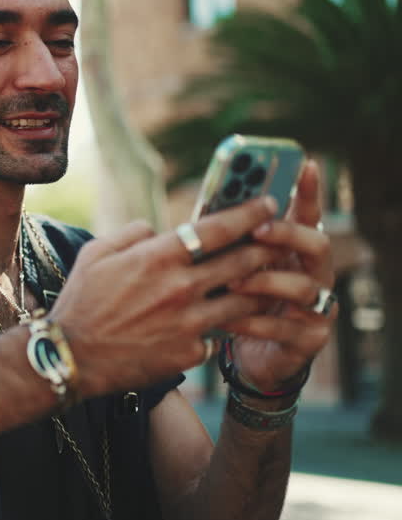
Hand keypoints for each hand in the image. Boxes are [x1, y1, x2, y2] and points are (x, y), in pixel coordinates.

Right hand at [50, 196, 284, 397]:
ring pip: (246, 302)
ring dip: (260, 290)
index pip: (219, 228)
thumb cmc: (80, 302)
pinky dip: (219, 329)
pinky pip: (217, 336)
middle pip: (245, 261)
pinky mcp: (190, 353)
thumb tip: (156, 228)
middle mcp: (180, 288)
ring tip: (267, 284)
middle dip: (268, 248)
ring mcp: (189, 323)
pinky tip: (217, 325)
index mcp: (158, 257)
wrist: (71, 358)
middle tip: (278, 242)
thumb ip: (131, 234)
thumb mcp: (95, 254)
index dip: (250, 212)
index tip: (268, 203)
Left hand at [221, 162, 336, 392]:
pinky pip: (285, 327)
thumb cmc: (235, 301)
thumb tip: (203, 210)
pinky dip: (253, 321)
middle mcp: (314, 274)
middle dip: (288, 234)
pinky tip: (227, 320)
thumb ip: (226, 242)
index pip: (307, 215)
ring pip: (304, 286)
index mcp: (295, 252)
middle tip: (258, 229)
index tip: (303, 163)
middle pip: (317, 244)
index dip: (308, 191)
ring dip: (265, 280)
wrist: (249, 357)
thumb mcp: (228, 267)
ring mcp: (316, 307)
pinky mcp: (308, 339)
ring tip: (230, 281)